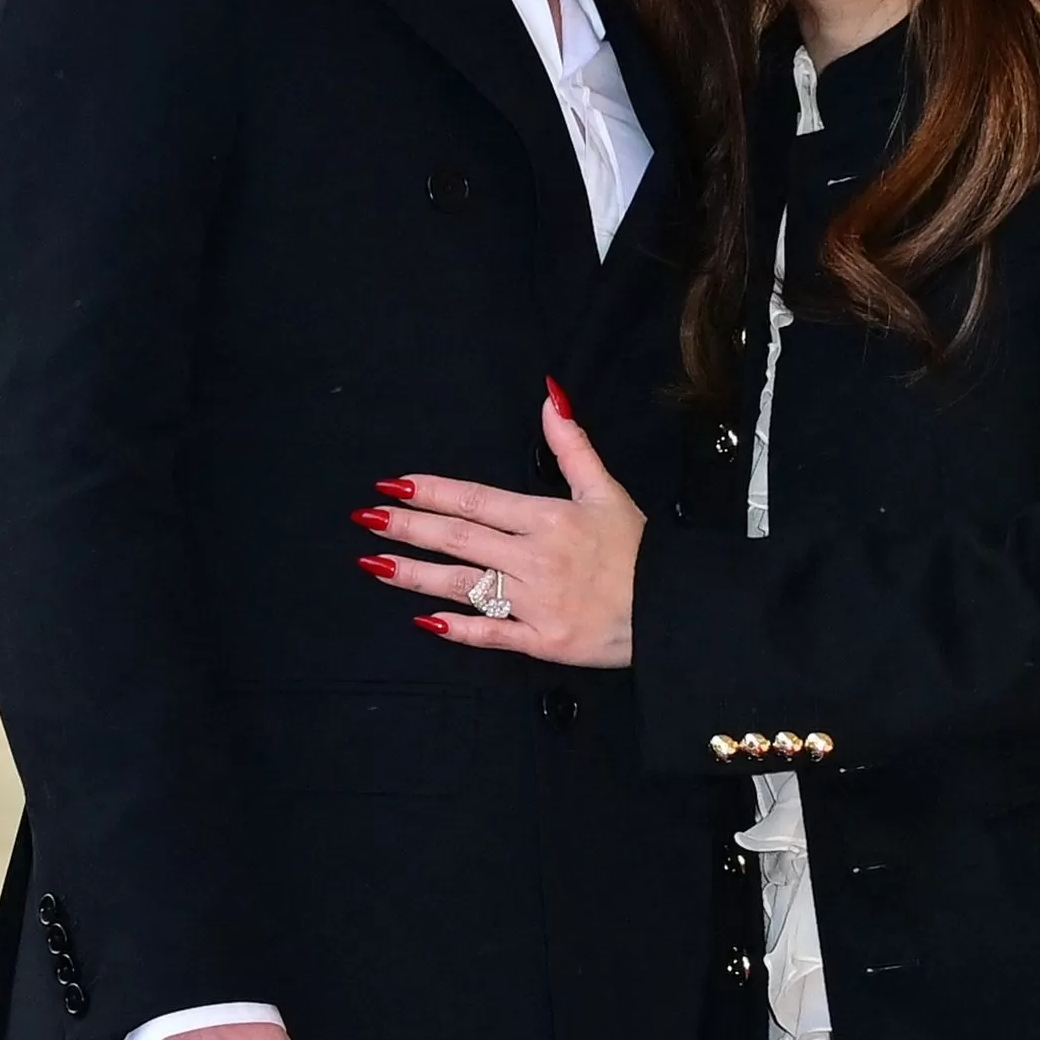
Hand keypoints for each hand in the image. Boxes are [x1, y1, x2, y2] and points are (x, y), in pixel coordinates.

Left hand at [357, 388, 642, 666]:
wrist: (673, 610)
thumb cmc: (640, 550)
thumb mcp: (607, 491)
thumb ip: (573, 447)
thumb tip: (550, 398)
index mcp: (547, 518)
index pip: (476, 500)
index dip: (431, 491)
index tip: (393, 485)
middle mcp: (534, 558)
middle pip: (459, 538)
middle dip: (408, 527)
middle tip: (366, 518)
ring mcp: (536, 602)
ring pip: (464, 584)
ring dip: (415, 574)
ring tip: (374, 564)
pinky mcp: (543, 641)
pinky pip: (492, 634)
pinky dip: (458, 628)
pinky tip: (424, 620)